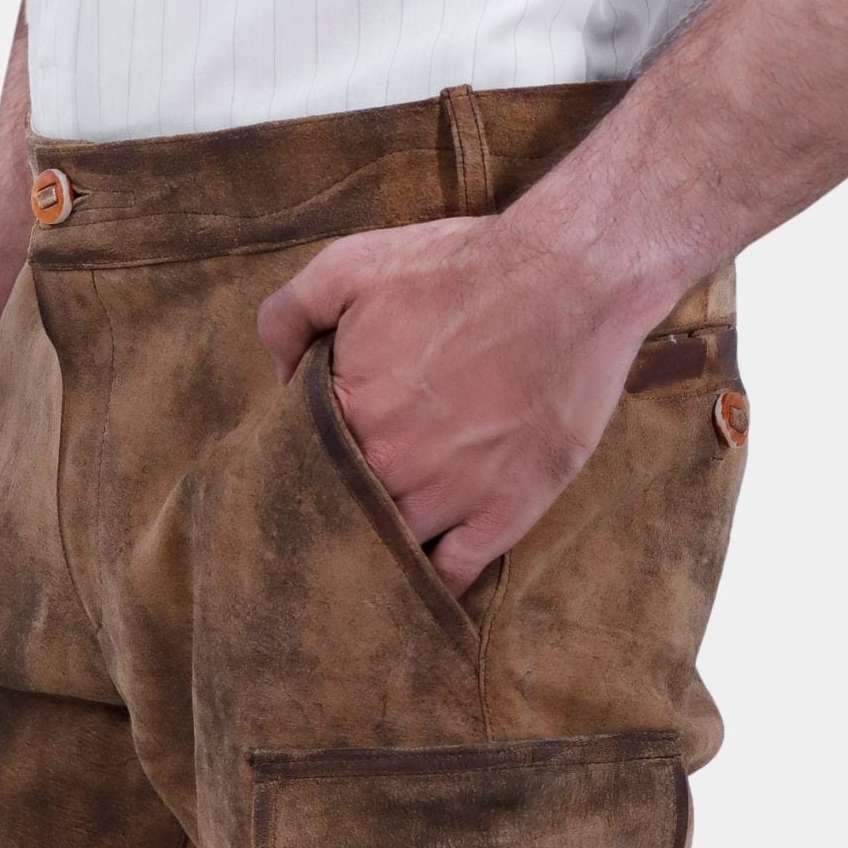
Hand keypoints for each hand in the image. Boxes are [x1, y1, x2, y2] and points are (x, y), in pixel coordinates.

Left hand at [257, 212, 655, 595]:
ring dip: (384, 548)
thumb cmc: (463, 269)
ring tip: (377, 550)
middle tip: (342, 511)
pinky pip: (456, 573)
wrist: (571, 279)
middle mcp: (392, 464)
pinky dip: (437, 582)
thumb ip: (290, 313)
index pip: (299, 464)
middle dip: (339, 512)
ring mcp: (452, 494)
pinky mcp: (507, 510)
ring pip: (396, 546)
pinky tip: (426, 581)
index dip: (303, 464)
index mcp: (346, 411)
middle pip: (345, 512)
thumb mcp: (353, 265)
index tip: (311, 464)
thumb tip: (275, 373)